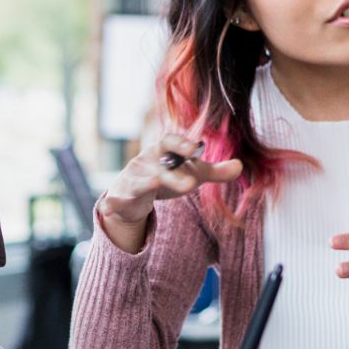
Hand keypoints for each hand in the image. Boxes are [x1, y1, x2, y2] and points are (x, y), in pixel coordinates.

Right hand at [98, 134, 241, 253]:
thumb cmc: (164, 177)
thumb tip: (240, 166)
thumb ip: (214, 172)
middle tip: (193, 182)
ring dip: (146, 184)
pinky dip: (111, 204)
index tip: (196, 148)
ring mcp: (131, 179)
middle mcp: (145, 162)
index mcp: (162, 151)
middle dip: (174, 174)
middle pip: (160, 167)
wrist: (132, 193)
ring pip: (139, 182)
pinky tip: (108, 207)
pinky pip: (115, 200)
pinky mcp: (120, 197)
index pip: (171, 141)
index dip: (182, 143)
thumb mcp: (190, 174)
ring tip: (155, 184)